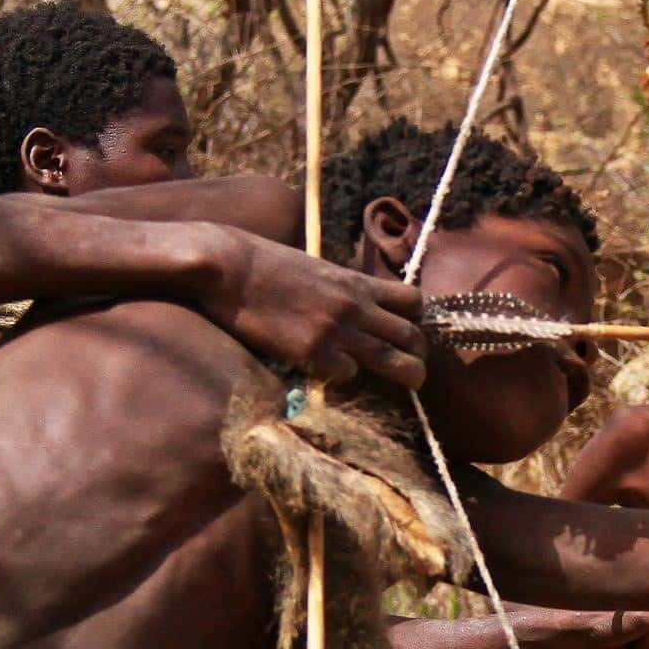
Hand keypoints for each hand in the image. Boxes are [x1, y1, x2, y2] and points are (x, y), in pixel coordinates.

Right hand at [201, 226, 427, 387]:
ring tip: (411, 384)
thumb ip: (340, 288)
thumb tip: (353, 305)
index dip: (417, 318)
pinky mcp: (312, 353)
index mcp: (355, 282)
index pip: (411, 300)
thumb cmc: (263, 264)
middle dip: (420, 354)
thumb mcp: (316, 267)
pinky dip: (345, 377)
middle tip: (417, 367)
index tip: (410, 328)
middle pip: (412, 336)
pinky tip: (333, 373)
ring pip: (394, 361)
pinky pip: (348, 375)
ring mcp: (336, 330)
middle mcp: (354, 306)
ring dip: (407, 374)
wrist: (228, 267)